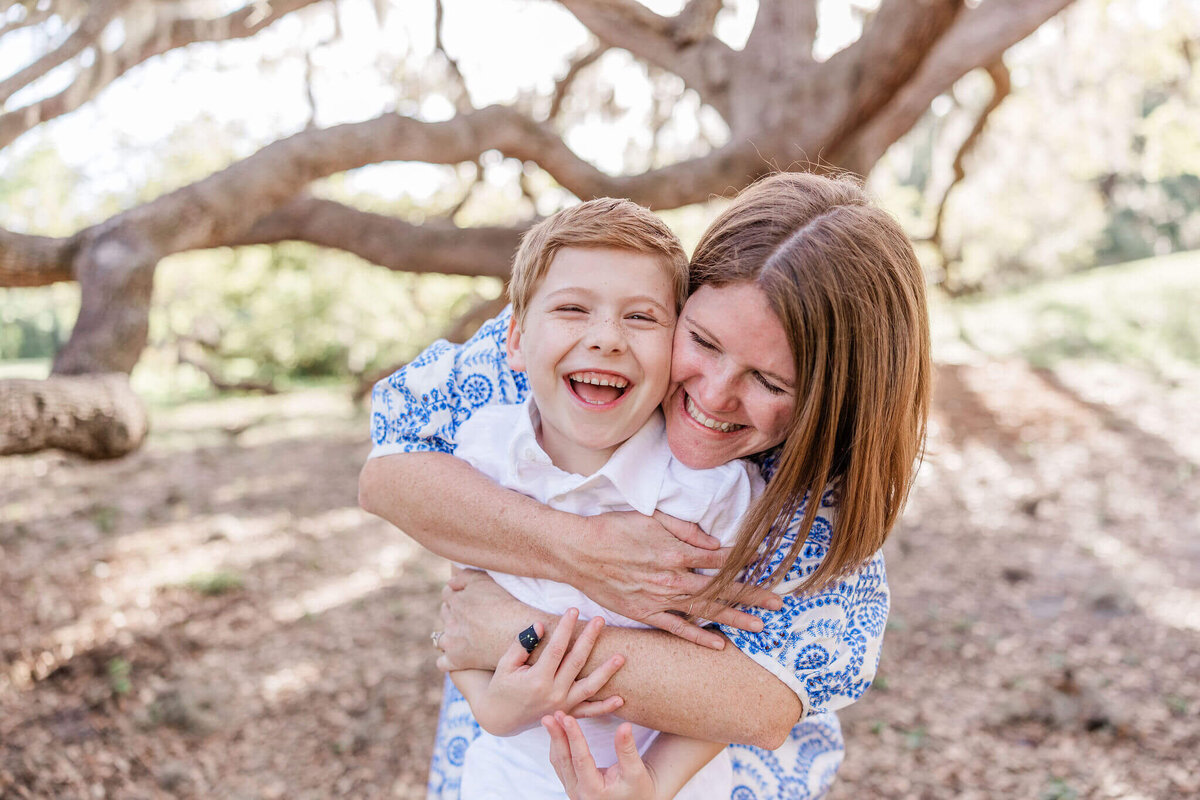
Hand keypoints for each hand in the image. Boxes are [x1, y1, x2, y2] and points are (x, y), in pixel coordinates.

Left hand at [436, 569, 539, 670]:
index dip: (457, 594)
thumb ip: (464, 577)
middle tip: (471, 617)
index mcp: (456, 600)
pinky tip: (457, 658)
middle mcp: (451, 620)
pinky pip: (442, 663)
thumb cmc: (506, 604)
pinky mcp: (457, 660)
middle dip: (454, 613)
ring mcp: (452, 641)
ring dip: (449, 636)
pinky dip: (447, 660)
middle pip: (445, 614)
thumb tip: (450, 582)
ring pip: (441, 638)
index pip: (448, 594)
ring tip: (464, 637)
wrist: (518, 631)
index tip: (469, 599)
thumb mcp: (484, 580)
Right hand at [459, 609, 625, 736]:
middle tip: (600, 620)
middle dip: (589, 639)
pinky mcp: (567, 715)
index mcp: (536, 680)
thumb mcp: (504, 665)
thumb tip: (541, 625)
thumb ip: (522, 645)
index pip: (556, 649)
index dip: (565, 628)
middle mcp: (553, 694)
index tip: (574, 610)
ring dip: (606, 672)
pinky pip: (589, 712)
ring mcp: (562, 706)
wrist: (499, 719)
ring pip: (589, 687)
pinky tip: (620, 699)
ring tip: (621, 656)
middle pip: (576, 662)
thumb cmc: (501, 687)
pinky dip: (605, 707)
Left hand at [544, 712, 655, 799]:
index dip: (574, 736)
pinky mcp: (572, 785)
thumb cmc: (637, 790)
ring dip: (555, 740)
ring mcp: (573, 790)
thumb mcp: (636, 772)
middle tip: (551, 715)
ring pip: (558, 762)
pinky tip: (558, 732)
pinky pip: (561, 765)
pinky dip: (558, 747)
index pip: (580, 759)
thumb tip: (625, 726)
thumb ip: (627, 750)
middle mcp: (578, 792)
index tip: (567, 718)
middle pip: (563, 760)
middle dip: (557, 735)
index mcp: (593, 790)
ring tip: (551, 719)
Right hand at [568, 511, 782, 649]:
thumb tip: (713, 542)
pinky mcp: (645, 612)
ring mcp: (659, 598)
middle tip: (778, 603)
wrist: (578, 551)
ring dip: (734, 618)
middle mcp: (672, 578)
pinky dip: (698, 637)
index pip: (720, 558)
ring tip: (760, 626)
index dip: (745, 560)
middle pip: (720, 588)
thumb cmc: (613, 529)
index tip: (766, 562)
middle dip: (752, 595)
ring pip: (704, 611)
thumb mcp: (651, 517)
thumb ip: (685, 529)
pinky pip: (677, 628)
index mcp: (675, 551)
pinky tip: (719, 645)